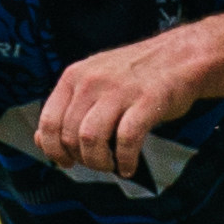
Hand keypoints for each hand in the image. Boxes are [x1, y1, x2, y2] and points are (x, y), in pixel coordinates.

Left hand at [34, 31, 204, 179]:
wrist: (182, 56)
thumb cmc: (137, 76)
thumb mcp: (93, 82)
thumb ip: (68, 109)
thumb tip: (40, 141)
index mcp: (74, 76)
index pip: (49, 121)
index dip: (53, 149)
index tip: (65, 162)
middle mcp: (92, 81)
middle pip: (69, 135)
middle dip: (80, 158)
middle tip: (97, 163)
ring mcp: (119, 90)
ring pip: (91, 139)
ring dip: (99, 162)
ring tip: (111, 165)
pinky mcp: (146, 101)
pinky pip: (126, 140)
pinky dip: (125, 160)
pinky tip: (129, 166)